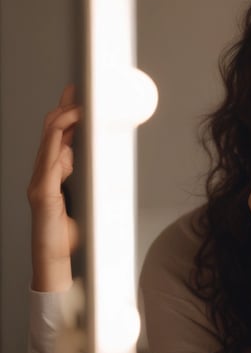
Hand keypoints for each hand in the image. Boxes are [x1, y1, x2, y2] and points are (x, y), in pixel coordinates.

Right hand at [28, 85, 80, 291]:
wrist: (57, 262)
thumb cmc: (71, 236)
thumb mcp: (88, 200)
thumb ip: (90, 181)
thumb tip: (107, 164)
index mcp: (55, 174)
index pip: (59, 137)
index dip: (67, 113)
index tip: (77, 94)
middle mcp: (44, 174)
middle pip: (51, 132)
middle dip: (64, 108)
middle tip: (78, 90)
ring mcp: (40, 182)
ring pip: (48, 141)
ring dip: (63, 119)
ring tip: (78, 104)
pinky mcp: (42, 193)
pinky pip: (49, 161)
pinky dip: (60, 142)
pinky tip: (70, 131)